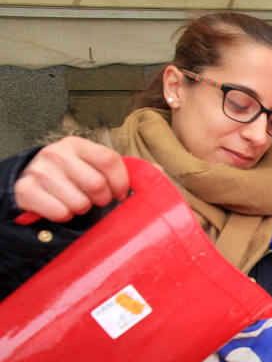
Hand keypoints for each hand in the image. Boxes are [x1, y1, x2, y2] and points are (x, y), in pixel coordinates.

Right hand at [13, 136, 127, 221]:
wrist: (28, 181)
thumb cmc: (69, 176)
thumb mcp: (89, 164)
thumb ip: (119, 168)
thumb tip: (156, 170)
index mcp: (76, 144)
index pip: (109, 160)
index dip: (120, 182)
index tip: (118, 193)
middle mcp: (56, 153)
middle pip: (97, 184)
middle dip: (101, 199)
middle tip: (94, 200)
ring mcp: (39, 171)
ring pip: (80, 203)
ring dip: (82, 209)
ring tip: (74, 201)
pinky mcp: (25, 190)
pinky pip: (60, 213)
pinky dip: (64, 216)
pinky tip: (60, 207)